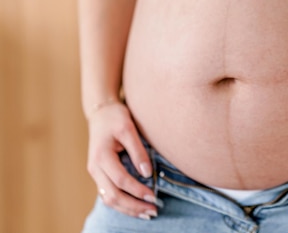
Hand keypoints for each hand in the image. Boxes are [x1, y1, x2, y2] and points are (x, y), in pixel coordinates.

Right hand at [86, 101, 158, 219]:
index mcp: (101, 157)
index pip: (121, 180)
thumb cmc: (115, 118)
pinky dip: (122, 203)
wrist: (100, 113)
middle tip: (153, 211)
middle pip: (112, 196)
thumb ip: (138, 151)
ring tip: (146, 213)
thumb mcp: (129, 129)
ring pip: (108, 199)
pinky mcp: (99, 174)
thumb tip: (147, 174)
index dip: (138, 190)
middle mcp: (95, 168)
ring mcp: (95, 173)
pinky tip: (136, 206)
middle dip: (133, 206)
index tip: (154, 196)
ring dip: (127, 208)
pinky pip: (108, 194)